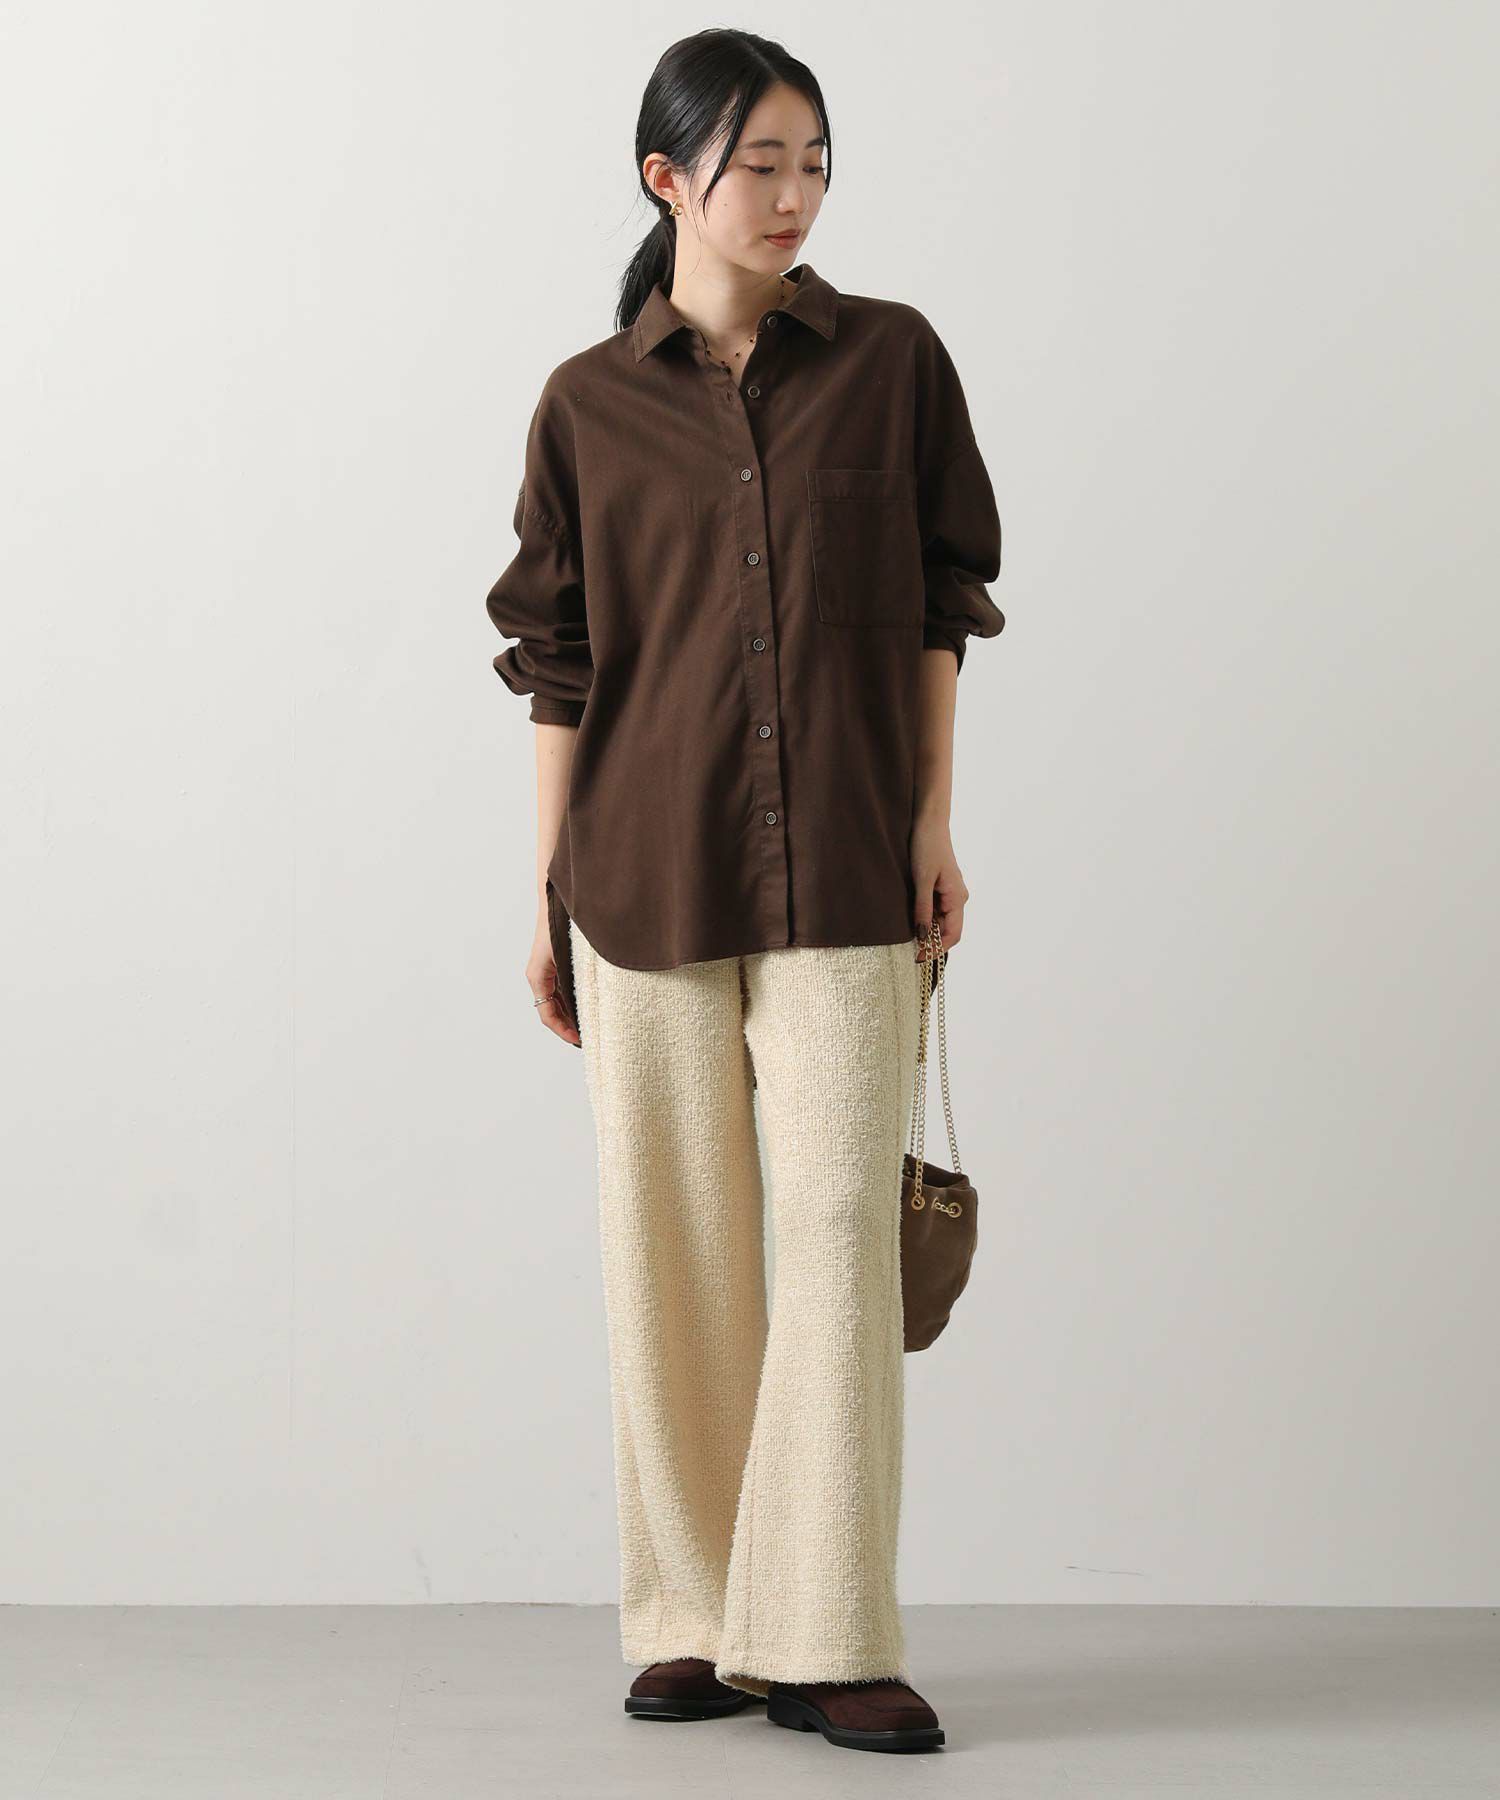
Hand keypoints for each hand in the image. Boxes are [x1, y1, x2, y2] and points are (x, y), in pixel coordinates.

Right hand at [528, 914, 580, 1045]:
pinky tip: (590, 1005)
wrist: (558, 898)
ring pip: (558, 1002)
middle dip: (569, 1027)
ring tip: (592, 1026)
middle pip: (552, 1011)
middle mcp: (539, 976)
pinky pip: (562, 990)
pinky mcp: (555, 964)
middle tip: (590, 1039)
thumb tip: (586, 1007)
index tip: (580, 1040)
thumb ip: (572, 980)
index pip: (547, 1015)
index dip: (563, 1031)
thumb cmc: (560, 923)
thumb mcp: (566, 955)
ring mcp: (546, 971)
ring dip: (572, 1015)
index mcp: (538, 977)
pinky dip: (574, 1001)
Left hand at [910, 814, 967, 962]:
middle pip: (947, 930)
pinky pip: (936, 909)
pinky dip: (925, 918)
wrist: (928, 821)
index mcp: (957, 897)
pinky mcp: (941, 887)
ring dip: (927, 931)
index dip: (937, 950)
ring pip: (941, 921)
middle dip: (931, 943)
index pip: (953, 935)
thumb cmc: (927, 846)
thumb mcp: (921, 880)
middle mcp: (958, 897)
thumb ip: (922, 909)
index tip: (918, 958)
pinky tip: (911, 920)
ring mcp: (950, 892)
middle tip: (908, 952)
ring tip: (906, 939)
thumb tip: (923, 937)